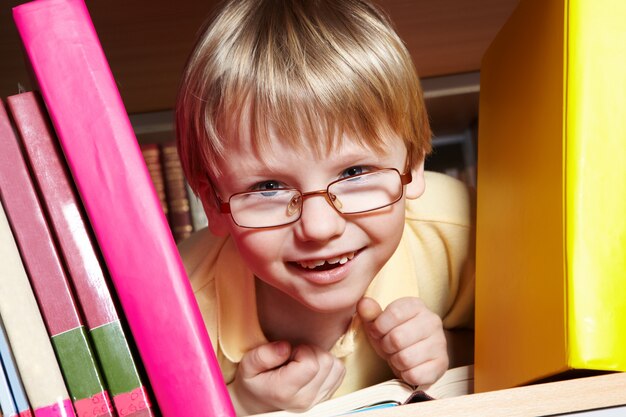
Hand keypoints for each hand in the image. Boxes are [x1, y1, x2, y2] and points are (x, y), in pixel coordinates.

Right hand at [228, 341, 345, 414]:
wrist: (257, 404)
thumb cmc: (254, 382)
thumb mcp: (247, 366)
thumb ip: (263, 355)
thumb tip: (285, 347)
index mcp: (285, 391)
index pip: (311, 363)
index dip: (302, 349)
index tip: (289, 352)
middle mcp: (305, 399)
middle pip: (326, 362)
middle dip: (312, 351)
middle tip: (295, 356)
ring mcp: (318, 401)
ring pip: (336, 367)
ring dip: (321, 357)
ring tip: (303, 361)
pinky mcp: (326, 397)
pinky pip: (339, 372)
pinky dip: (328, 365)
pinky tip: (311, 367)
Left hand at [357, 297, 447, 387]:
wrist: (412, 355)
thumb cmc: (393, 334)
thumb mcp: (378, 322)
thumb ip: (370, 312)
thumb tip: (364, 304)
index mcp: (416, 305)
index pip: (394, 313)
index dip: (379, 327)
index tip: (378, 331)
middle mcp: (432, 320)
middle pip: (397, 338)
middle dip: (386, 346)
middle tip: (389, 346)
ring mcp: (440, 343)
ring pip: (405, 359)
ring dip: (395, 361)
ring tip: (398, 356)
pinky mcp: (442, 364)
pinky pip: (415, 375)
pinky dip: (405, 375)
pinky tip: (408, 367)